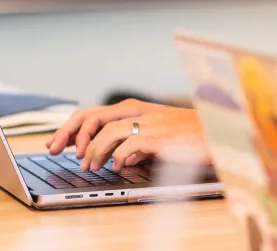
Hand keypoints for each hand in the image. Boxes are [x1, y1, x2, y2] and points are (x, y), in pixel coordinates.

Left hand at [45, 99, 209, 170]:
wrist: (220, 136)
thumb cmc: (190, 137)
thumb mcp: (157, 136)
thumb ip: (134, 141)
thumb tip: (115, 156)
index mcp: (135, 108)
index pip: (93, 112)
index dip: (70, 128)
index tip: (57, 143)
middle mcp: (139, 111)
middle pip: (92, 116)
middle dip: (70, 134)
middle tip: (56, 151)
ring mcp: (149, 123)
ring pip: (106, 131)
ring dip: (92, 151)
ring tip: (88, 166)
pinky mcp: (160, 137)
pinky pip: (129, 145)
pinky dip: (117, 157)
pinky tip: (117, 167)